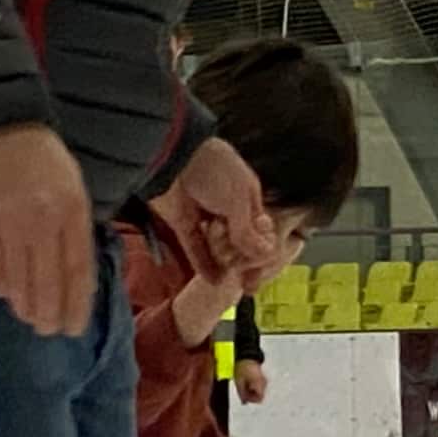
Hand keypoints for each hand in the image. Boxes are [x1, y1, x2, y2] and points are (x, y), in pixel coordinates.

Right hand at [0, 123, 97, 336]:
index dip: (76, 303)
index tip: (74, 326)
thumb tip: (77, 277)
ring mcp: (9, 220)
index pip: (77, 268)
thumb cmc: (43, 160)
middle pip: (48, 279)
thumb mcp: (73, 187)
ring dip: (25, 303)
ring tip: (29, 318)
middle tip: (48, 331)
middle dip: (49, 312)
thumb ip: (76, 228)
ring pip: (19, 277)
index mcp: (72, 209)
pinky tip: (6, 294)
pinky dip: (0, 283)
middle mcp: (42, 218)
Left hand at [153, 133, 278, 287]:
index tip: (262, 268)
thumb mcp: (239, 198)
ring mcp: (205, 216)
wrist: (172, 156)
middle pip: (240, 242)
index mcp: (247, 197)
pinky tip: (215, 280)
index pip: (260, 231)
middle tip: (245, 275)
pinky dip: (204, 265)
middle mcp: (227, 208)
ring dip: (225, 262)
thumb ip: (248, 230)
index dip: (262, 250)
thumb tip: (264, 253)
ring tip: (230, 275)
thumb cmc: (213, 167)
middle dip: (243, 259)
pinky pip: (196, 249)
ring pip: (218, 248)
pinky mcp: (183, 223)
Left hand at [235, 359, 269, 405]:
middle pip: (259, 395)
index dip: (252, 400)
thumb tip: (244, 402)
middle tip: (243, 391)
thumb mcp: (239, 382)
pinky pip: (258, 386)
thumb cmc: (243, 367)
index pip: (259, 399)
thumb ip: (242, 394)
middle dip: (251, 395)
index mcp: (259, 384)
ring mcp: (263, 380)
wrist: (246, 356)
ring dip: (251, 391)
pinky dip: (252, 387)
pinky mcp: (261, 377)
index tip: (245, 397)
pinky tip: (246, 382)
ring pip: (259, 391)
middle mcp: (264, 383)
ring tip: (244, 385)